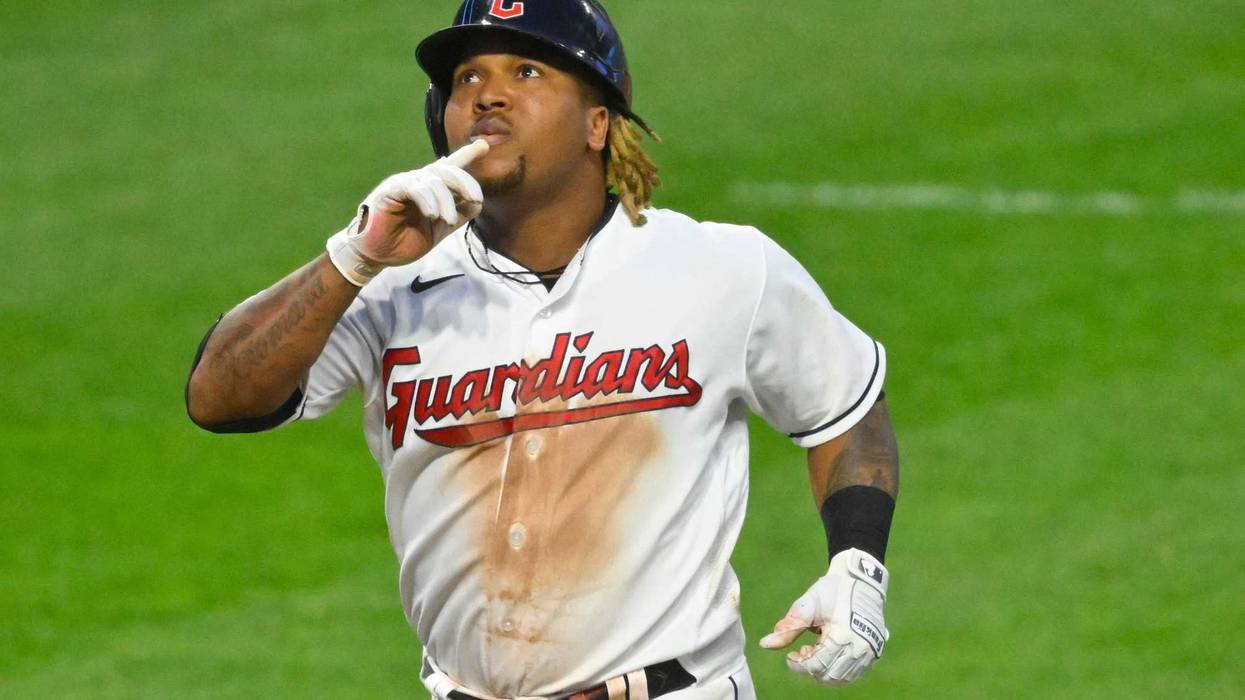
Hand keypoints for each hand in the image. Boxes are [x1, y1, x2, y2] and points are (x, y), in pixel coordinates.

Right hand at [327, 139, 488, 284]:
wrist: (378, 255)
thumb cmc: (405, 241)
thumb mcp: (440, 229)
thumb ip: (459, 215)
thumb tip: (477, 203)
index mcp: (431, 189)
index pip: (450, 167)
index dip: (467, 155)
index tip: (484, 145)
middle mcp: (418, 181)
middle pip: (447, 171)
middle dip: (465, 182)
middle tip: (477, 199)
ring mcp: (404, 183)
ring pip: (433, 181)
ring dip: (446, 201)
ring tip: (448, 220)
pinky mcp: (390, 191)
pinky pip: (413, 188)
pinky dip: (427, 199)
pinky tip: (432, 213)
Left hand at [759, 548, 889, 685]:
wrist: (861, 579)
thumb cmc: (833, 589)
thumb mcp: (808, 605)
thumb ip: (789, 627)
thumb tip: (764, 644)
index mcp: (842, 637)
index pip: (816, 665)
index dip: (799, 665)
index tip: (790, 655)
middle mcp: (859, 648)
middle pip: (829, 675)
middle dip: (810, 666)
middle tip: (803, 649)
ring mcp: (870, 651)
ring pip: (842, 677)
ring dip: (824, 670)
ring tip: (815, 650)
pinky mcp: (875, 651)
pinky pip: (855, 673)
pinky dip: (839, 670)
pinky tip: (829, 654)